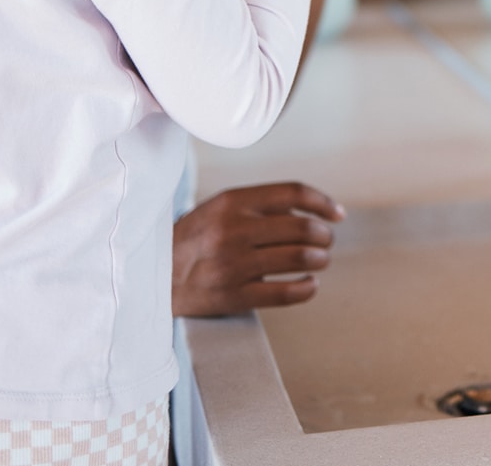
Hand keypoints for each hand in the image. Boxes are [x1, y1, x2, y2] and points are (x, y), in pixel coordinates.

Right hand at [172, 182, 344, 316]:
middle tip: (327, 241)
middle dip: (325, 235)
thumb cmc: (195, 239)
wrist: (152, 277)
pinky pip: (287, 292)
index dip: (323, 203)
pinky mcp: (233, 296)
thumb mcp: (219, 208)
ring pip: (300, 258)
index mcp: (232, 202)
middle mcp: (234, 230)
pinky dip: (308, 288)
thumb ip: (260, 205)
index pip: (293, 193)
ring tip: (320, 260)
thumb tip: (315, 211)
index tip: (337, 214)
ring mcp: (233, 264)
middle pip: (303, 228)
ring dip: (320, 259)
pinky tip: (310, 284)